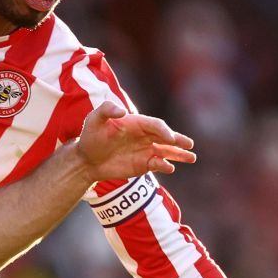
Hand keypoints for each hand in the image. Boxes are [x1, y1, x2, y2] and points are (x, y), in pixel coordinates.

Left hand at [74, 101, 195, 182]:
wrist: (86, 159)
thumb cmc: (91, 136)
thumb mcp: (94, 119)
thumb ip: (107, 110)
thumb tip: (123, 111)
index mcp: (137, 123)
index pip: (156, 125)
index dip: (164, 130)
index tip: (170, 138)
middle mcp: (145, 136)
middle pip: (166, 137)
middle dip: (178, 140)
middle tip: (190, 145)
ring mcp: (145, 150)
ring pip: (166, 151)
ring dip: (179, 154)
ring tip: (192, 158)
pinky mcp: (143, 165)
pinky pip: (157, 165)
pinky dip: (164, 166)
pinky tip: (170, 168)